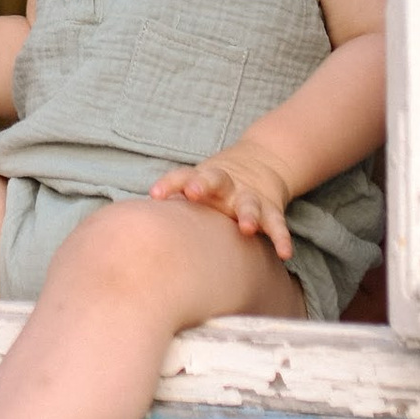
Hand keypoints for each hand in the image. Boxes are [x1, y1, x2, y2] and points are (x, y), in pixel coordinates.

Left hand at [151, 144, 295, 259]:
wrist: (260, 164)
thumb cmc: (213, 189)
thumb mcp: (195, 190)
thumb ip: (174, 209)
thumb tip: (134, 234)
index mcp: (203, 180)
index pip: (183, 176)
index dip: (169, 184)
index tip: (155, 194)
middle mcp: (226, 187)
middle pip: (214, 180)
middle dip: (203, 186)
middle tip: (194, 193)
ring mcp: (249, 197)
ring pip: (248, 203)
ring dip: (247, 214)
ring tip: (246, 227)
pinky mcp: (270, 209)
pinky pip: (277, 224)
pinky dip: (281, 238)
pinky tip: (285, 253)